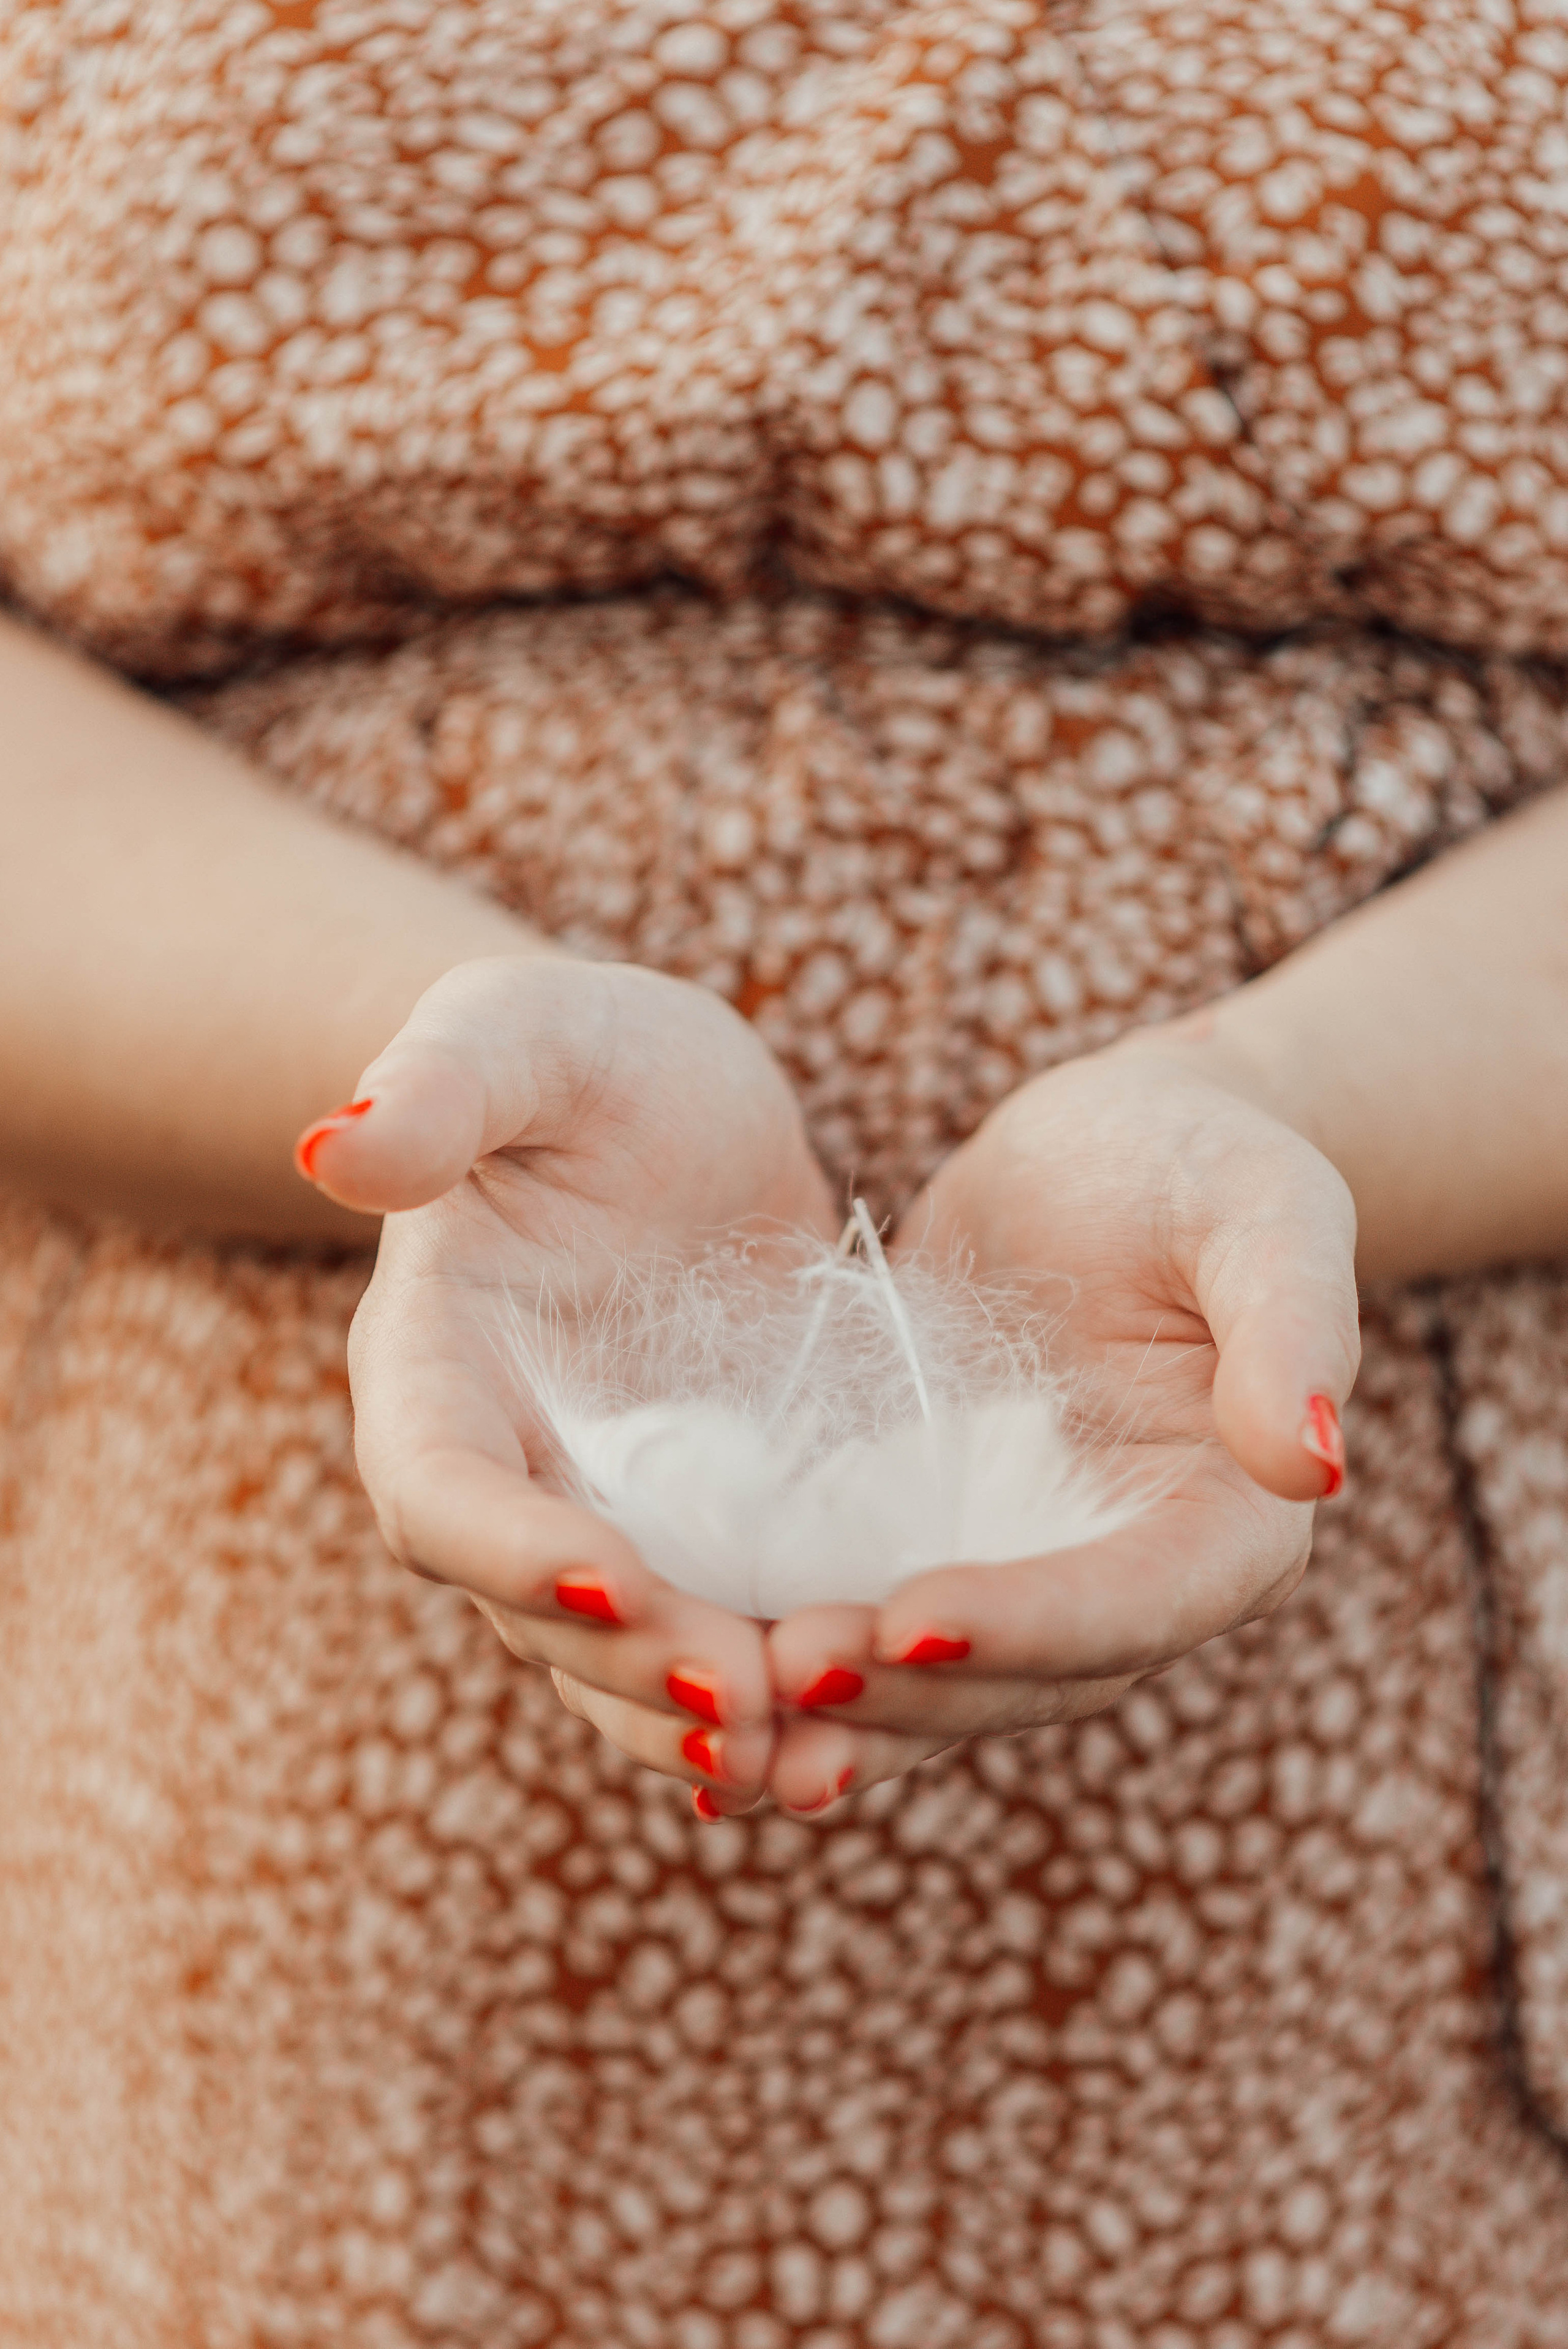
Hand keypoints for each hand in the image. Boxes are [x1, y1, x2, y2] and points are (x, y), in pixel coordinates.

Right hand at [305, 956, 836, 1811]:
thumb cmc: (585, 1055)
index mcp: (432, 1363)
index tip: (615, 1575)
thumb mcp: (524, 1030)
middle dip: (632, 1665)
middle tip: (748, 1706)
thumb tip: (334, 1146)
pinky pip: (716, 1639)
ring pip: (621, 1660)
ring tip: (804, 1764)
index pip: (439, 1485)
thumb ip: (442, 1082)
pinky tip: (851, 1742)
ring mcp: (598, 1514)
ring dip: (697, 1723)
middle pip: (534, 1607)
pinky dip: (769, 1702)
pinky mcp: (699, 1536)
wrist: (683, 1115)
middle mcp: (501, 1467)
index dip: (509, 1544)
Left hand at [759, 1032, 1359, 1813]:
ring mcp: (1025, 1576)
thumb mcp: (1261, 1207)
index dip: (1030, 1623)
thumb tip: (1314, 1460)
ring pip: (938, 1689)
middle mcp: (1128, 1580)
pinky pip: (869, 1638)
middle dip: (905, 1693)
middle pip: (1026, 1680)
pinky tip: (690, 1702)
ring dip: (839, 1721)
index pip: (1140, 1601)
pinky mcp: (936, 1546)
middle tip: (776, 1675)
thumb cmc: (1199, 1160)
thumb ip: (1295, 1321)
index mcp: (1228, 1520)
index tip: (907, 1617)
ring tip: (724, 1731)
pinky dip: (794, 1680)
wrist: (1109, 1153)